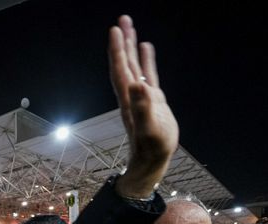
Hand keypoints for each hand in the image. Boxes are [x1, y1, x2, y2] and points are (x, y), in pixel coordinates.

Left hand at [108, 15, 178, 197]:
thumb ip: (142, 107)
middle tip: (122, 19)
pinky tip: (145, 47)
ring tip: (130, 26)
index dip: (117, 50)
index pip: (120, 69)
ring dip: (130, 47)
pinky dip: (145, 60)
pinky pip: (148, 74)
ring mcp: (141, 96)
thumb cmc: (151, 147)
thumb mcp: (149, 128)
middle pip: (124, 63)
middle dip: (122, 41)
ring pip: (134, 66)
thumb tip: (137, 85)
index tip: (115, 30)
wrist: (152, 160)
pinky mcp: (152, 100)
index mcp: (129, 98)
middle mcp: (132, 94)